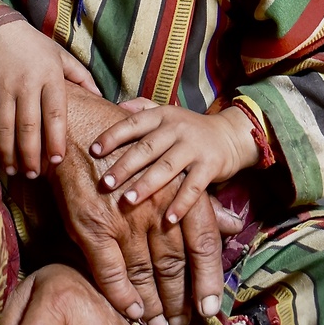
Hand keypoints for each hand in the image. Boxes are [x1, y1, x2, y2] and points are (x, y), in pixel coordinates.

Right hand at [0, 20, 99, 177]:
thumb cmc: (34, 45)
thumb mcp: (61, 55)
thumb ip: (81, 76)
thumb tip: (102, 98)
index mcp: (49, 76)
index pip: (55, 114)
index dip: (56, 140)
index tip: (58, 161)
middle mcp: (26, 83)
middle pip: (29, 127)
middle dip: (31, 156)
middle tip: (33, 175)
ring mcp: (2, 87)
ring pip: (4, 127)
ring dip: (8, 153)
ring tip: (13, 170)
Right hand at [51, 86, 237, 324]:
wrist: (80, 133)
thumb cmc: (130, 152)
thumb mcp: (172, 171)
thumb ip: (203, 204)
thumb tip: (235, 226)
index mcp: (181, 192)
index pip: (204, 245)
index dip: (208, 280)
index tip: (210, 308)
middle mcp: (157, 208)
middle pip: (175, 266)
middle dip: (180, 299)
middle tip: (182, 322)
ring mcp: (124, 220)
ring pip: (145, 273)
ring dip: (155, 304)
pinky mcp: (94, 227)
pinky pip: (111, 271)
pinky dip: (123, 295)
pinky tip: (133, 311)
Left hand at [92, 102, 259, 223]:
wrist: (230, 135)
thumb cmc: (189, 128)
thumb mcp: (166, 113)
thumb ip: (142, 108)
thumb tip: (116, 105)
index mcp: (162, 115)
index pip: (133, 123)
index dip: (113, 136)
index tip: (93, 150)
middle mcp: (177, 128)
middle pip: (146, 148)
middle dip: (124, 166)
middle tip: (105, 183)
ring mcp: (194, 146)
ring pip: (167, 167)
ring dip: (147, 185)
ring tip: (127, 201)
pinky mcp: (210, 165)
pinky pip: (194, 187)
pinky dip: (181, 204)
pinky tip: (168, 219)